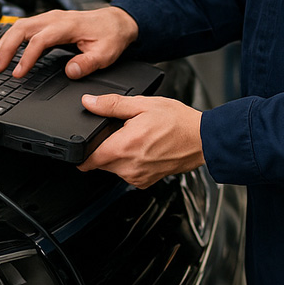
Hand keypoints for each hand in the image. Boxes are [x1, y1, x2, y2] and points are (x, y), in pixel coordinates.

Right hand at [0, 7, 137, 78]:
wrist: (117, 21)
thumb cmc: (110, 36)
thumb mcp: (106, 53)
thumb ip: (88, 63)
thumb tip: (71, 71)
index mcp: (67, 25)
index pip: (40, 40)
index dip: (26, 57)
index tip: (18, 74)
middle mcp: (54, 18)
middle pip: (21, 29)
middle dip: (5, 48)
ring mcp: (49, 18)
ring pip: (19, 27)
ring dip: (4, 44)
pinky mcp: (47, 22)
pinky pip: (23, 28)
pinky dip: (10, 40)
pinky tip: (3, 52)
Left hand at [78, 94, 204, 188]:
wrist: (202, 139)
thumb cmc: (177, 122)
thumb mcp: (142, 105)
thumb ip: (111, 104)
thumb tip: (89, 102)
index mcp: (124, 146)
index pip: (88, 160)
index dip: (81, 152)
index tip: (82, 144)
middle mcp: (129, 167)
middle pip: (100, 163)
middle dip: (103, 148)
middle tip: (119, 132)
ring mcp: (137, 177)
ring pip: (113, 169)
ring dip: (117, 156)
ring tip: (135, 139)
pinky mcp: (146, 182)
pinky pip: (127, 174)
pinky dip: (129, 163)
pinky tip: (143, 149)